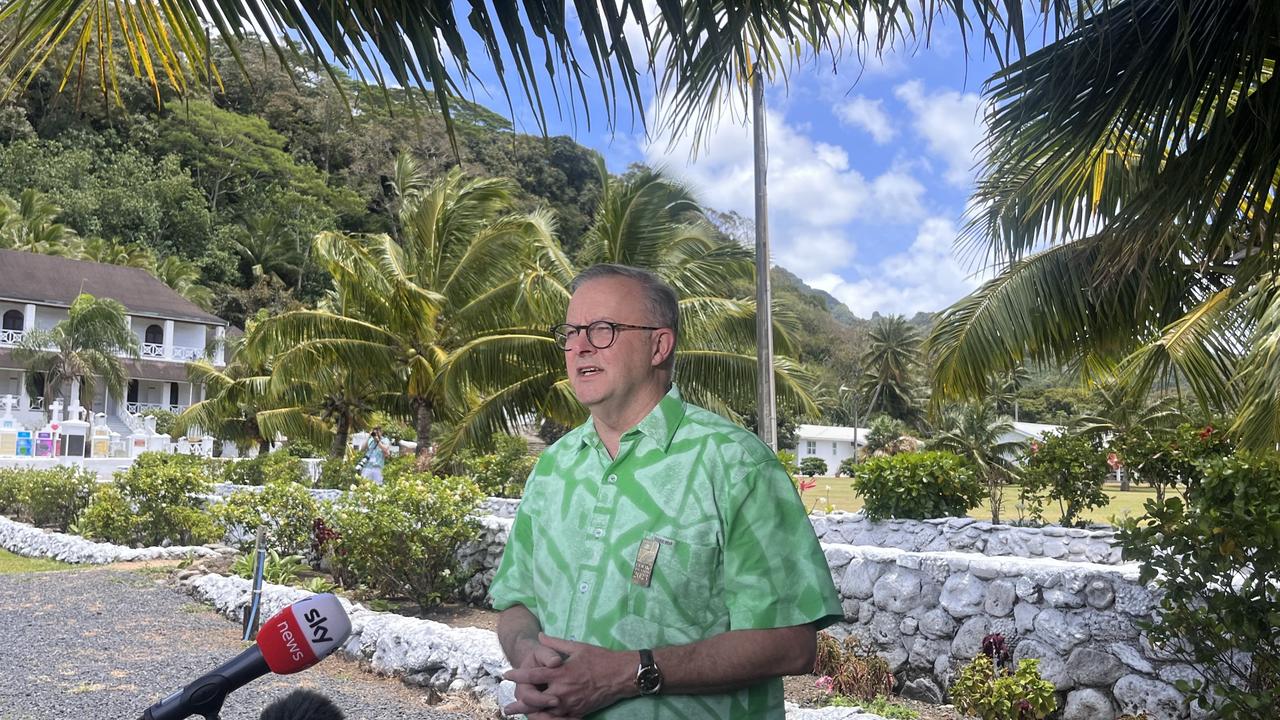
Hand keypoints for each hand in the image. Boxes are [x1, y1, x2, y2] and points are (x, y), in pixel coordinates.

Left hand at [503, 634, 632, 717]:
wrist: (621, 676)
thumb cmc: (600, 658)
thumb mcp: (577, 647)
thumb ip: (555, 643)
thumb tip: (540, 636)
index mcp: (561, 673)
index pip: (533, 675)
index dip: (518, 675)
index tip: (506, 674)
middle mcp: (563, 690)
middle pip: (534, 700)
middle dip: (519, 703)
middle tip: (507, 707)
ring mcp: (570, 704)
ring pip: (545, 713)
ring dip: (531, 715)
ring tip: (520, 716)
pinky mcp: (578, 712)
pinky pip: (559, 719)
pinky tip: (541, 719)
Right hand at [503, 639, 565, 715]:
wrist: (540, 661)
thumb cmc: (542, 656)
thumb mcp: (544, 652)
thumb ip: (548, 656)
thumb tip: (555, 661)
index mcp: (524, 684)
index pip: (529, 696)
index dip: (541, 699)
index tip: (556, 700)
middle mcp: (528, 697)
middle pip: (534, 712)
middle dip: (548, 716)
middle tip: (564, 712)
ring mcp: (536, 704)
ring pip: (542, 717)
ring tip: (572, 719)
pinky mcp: (545, 708)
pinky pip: (551, 718)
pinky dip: (562, 719)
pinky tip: (575, 718)